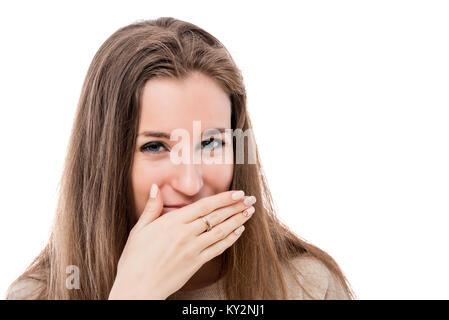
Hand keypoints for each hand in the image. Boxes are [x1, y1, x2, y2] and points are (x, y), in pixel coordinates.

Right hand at [108, 184, 255, 299]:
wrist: (138, 288)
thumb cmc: (134, 259)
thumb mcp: (139, 230)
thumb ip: (151, 208)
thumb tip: (156, 187)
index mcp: (172, 223)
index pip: (204, 206)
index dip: (224, 198)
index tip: (238, 192)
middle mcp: (185, 234)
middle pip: (216, 217)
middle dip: (236, 206)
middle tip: (251, 199)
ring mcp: (192, 250)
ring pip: (221, 231)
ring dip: (237, 220)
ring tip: (249, 212)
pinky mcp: (196, 263)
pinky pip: (217, 249)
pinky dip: (230, 239)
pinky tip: (239, 231)